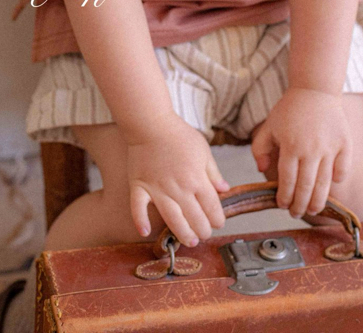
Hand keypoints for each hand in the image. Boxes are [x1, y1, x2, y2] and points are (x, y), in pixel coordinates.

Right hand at [125, 113, 229, 245]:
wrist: (151, 122)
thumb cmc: (178, 134)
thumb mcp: (203, 150)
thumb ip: (213, 172)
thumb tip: (225, 189)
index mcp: (196, 178)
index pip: (211, 207)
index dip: (218, 218)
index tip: (219, 223)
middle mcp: (178, 188)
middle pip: (194, 217)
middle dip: (203, 230)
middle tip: (204, 234)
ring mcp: (157, 188)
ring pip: (172, 219)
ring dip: (182, 233)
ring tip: (190, 241)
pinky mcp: (139, 186)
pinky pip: (138, 207)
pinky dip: (140, 221)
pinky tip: (145, 232)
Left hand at [250, 87, 351, 218]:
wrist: (315, 89)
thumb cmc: (290, 109)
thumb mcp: (269, 126)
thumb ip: (259, 148)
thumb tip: (261, 171)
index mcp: (290, 146)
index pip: (287, 181)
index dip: (284, 197)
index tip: (282, 205)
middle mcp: (310, 149)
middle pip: (306, 187)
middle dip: (299, 205)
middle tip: (295, 212)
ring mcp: (330, 147)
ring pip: (325, 184)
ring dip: (318, 201)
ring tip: (313, 210)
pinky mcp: (345, 144)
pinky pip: (343, 169)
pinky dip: (337, 180)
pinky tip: (331, 186)